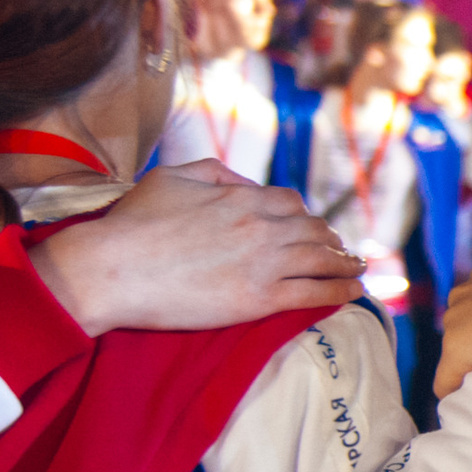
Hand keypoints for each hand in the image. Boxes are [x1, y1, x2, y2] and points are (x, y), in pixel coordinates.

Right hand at [31, 160, 363, 332]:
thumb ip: (213, 172)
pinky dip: (340, 291)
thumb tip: (244, 182)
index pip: (291, 203)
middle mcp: (261, 227)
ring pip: (322, 259)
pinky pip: (315, 293)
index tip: (310, 226)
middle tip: (342, 249)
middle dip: (331, 239)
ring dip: (346, 264)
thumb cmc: (133, 224)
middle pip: (314, 230)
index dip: (304, 216)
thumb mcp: (171, 177)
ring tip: (359, 269)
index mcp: (241, 197)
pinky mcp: (260, 299)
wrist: (112, 269)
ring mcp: (264, 263)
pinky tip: (355, 293)